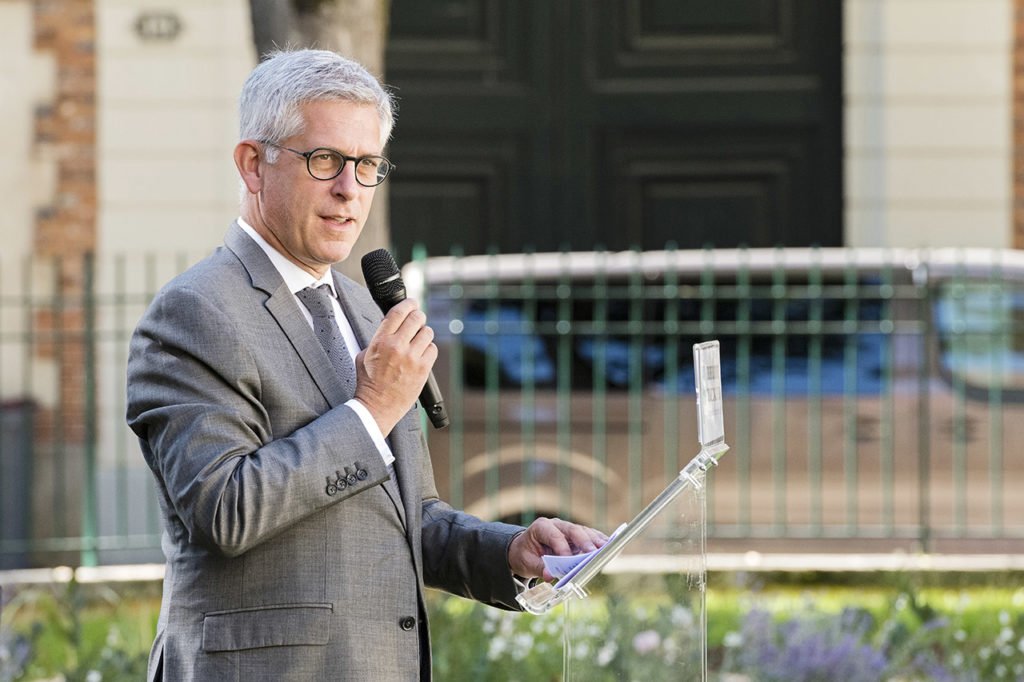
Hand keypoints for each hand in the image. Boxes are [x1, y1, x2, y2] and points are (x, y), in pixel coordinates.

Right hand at [354, 298, 435, 434]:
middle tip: (418, 320)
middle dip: (418, 317)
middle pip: (416, 318)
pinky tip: (421, 356)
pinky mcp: (423, 369)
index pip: (398, 312)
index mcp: (381, 341)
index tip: (412, 303)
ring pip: (427, 332)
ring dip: (424, 335)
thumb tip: (391, 327)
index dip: (408, 303)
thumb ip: (378, 339)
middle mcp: (397, 346)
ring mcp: (412, 357)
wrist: (377, 406)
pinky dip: (428, 350)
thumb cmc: (369, 383)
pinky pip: (433, 349)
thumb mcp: (364, 355)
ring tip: (418, 342)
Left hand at [507, 517, 608, 580]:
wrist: (525, 549)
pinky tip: (608, 546)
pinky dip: (598, 541)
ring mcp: (568, 529)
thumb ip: (539, 568)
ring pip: (584, 532)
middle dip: (584, 542)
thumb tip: (550, 576)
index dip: (563, 548)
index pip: (555, 536)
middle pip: (573, 530)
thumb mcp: (526, 562)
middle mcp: (557, 524)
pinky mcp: (576, 536)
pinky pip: (589, 536)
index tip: (568, 561)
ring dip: (595, 541)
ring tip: (606, 549)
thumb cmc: (525, 554)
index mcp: (541, 527)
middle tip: (594, 553)